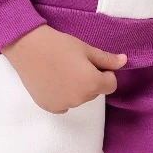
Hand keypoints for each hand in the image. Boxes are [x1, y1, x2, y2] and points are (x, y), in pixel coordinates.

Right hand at [0, 25, 126, 112]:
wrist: (27, 47)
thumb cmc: (58, 45)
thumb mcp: (86, 49)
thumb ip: (106, 59)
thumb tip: (125, 61)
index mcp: (93, 84)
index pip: (111, 85)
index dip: (104, 73)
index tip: (91, 63)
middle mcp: (80, 99)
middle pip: (94, 92)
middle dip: (89, 81)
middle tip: (73, 64)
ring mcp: (64, 105)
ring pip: (79, 98)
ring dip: (76, 89)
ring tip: (61, 71)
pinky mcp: (50, 107)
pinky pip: (64, 104)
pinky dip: (62, 95)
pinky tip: (53, 81)